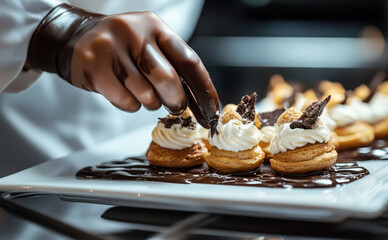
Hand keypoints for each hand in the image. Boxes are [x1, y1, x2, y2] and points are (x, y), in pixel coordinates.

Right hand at [27, 4, 218, 127]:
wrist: (75, 38)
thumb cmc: (124, 48)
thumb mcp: (150, 45)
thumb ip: (174, 66)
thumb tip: (202, 104)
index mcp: (157, 27)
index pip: (190, 61)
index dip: (204, 90)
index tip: (212, 112)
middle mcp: (135, 33)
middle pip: (168, 79)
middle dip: (177, 101)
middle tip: (176, 107)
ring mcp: (112, 48)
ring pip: (146, 94)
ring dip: (150, 103)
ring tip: (143, 93)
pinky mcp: (93, 66)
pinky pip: (125, 101)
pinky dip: (130, 105)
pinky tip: (124, 93)